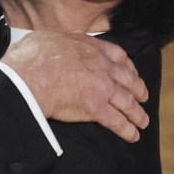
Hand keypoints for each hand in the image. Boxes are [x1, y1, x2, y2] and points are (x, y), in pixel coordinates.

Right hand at [0, 30, 149, 141]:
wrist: (30, 77)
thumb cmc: (32, 56)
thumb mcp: (49, 37)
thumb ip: (61, 41)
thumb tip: (54, 43)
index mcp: (90, 48)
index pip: (116, 54)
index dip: (126, 64)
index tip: (129, 70)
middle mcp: (101, 66)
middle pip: (128, 79)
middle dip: (137, 88)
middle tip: (143, 96)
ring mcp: (101, 88)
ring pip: (127, 101)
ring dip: (137, 113)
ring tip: (143, 121)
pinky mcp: (96, 108)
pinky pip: (117, 121)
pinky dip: (127, 129)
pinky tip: (133, 136)